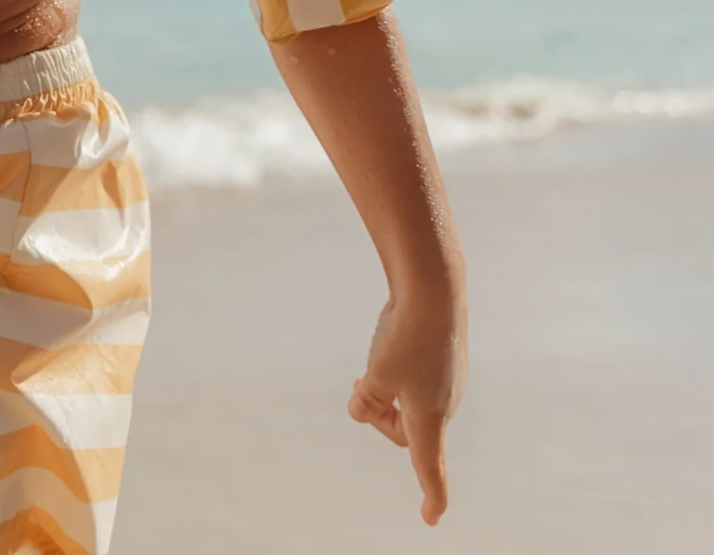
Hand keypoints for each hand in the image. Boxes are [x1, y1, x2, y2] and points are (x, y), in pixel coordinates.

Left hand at [348, 291, 466, 525]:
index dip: (430, 496)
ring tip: (372, 366)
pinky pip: (418, 378)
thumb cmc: (405, 337)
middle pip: (404, 429)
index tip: (429, 518)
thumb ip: (367, 402)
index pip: (429, 467)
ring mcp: (448, 380)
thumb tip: (361, 409)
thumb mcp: (375, 375)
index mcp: (429, 418)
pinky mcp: (446, 358)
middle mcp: (445, 403)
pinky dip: (399, 372)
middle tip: (359, 385)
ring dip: (386, 392)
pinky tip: (394, 341)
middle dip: (379, 416)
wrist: (435, 289)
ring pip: (409, 401)